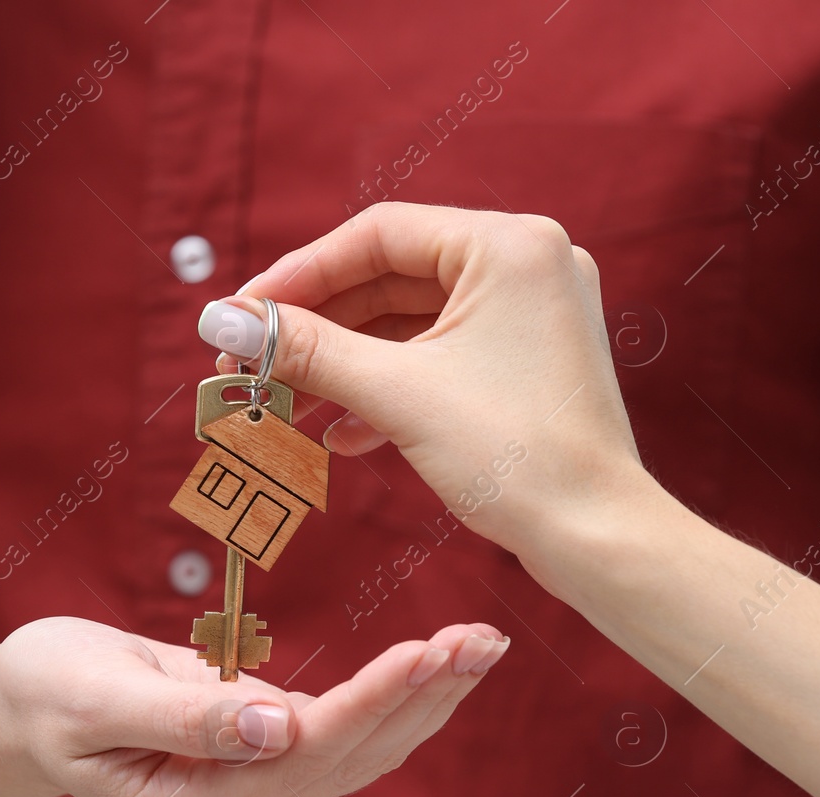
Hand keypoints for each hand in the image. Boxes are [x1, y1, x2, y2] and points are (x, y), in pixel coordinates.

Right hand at [0, 616, 506, 796]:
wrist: (31, 707)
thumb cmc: (51, 691)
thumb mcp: (98, 697)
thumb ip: (185, 716)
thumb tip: (278, 728)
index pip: (308, 752)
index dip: (373, 699)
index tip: (428, 649)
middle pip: (353, 756)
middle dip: (423, 693)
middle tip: (485, 638)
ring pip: (363, 752)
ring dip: (427, 697)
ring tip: (483, 643)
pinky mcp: (270, 769)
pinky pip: (349, 739)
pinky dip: (399, 699)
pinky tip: (442, 667)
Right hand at [200, 202, 649, 563]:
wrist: (597, 538)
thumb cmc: (516, 457)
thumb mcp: (397, 394)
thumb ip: (307, 349)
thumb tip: (222, 322)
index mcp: (510, 245)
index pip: (379, 234)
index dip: (300, 274)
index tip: (241, 315)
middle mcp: (528, 266)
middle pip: (391, 278)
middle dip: (318, 330)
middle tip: (250, 366)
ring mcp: (531, 317)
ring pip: (411, 326)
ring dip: (346, 367)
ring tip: (285, 408)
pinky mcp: (527, 365)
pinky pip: (440, 359)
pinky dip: (389, 390)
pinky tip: (342, 437)